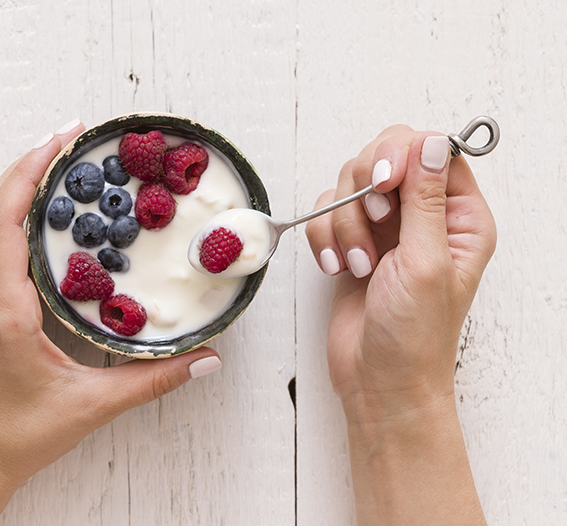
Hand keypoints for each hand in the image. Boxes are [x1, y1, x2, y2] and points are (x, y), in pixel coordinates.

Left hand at [0, 121, 222, 525]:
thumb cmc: (13, 436)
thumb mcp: (90, 407)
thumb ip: (153, 381)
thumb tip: (204, 359)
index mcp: (5, 308)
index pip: (5, 217)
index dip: (31, 169)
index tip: (64, 140)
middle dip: (29, 162)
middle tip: (72, 138)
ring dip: (18, 184)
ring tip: (60, 166)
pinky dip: (12, 213)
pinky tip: (44, 217)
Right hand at [305, 125, 494, 524]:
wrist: (378, 381)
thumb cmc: (414, 335)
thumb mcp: (426, 262)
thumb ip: (425, 199)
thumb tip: (430, 143)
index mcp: (459, 217)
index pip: (433, 151)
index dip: (402, 155)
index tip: (384, 182)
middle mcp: (424, 216)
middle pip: (386, 156)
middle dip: (366, 189)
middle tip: (374, 222)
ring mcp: (386, 229)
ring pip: (350, 185)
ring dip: (344, 222)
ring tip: (358, 264)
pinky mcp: (352, 242)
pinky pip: (326, 214)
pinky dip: (325, 239)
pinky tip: (338, 270)